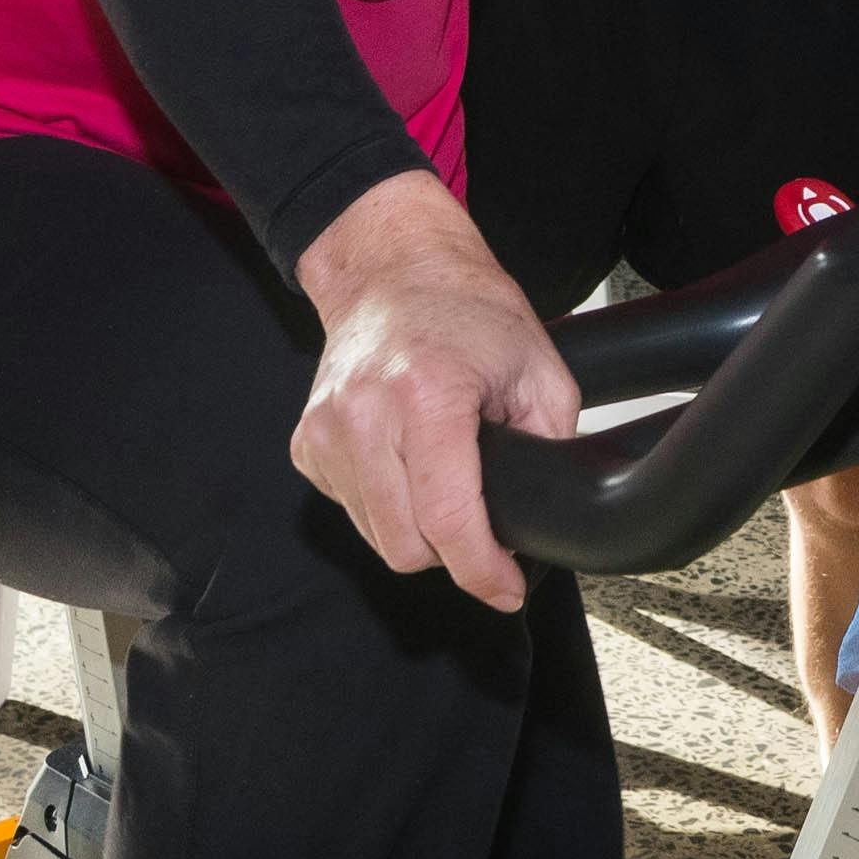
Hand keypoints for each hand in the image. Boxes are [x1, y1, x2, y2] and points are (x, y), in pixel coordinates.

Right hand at [290, 172, 575, 613]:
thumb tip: (544, 517)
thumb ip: (550, 445)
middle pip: (407, 546)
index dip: (483, 571)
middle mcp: (364, 414)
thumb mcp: (539, 370)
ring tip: (443, 477)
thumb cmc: (467, 310)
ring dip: (417, 531)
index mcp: (426, 394)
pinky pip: (352, 511)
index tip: (507, 589)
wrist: (393, 269)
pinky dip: (385, 508)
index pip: (448, 519)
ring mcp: (327, 430)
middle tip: (483, 526)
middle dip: (453, 553)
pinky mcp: (308, 444)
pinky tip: (406, 466)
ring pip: (377, 538)